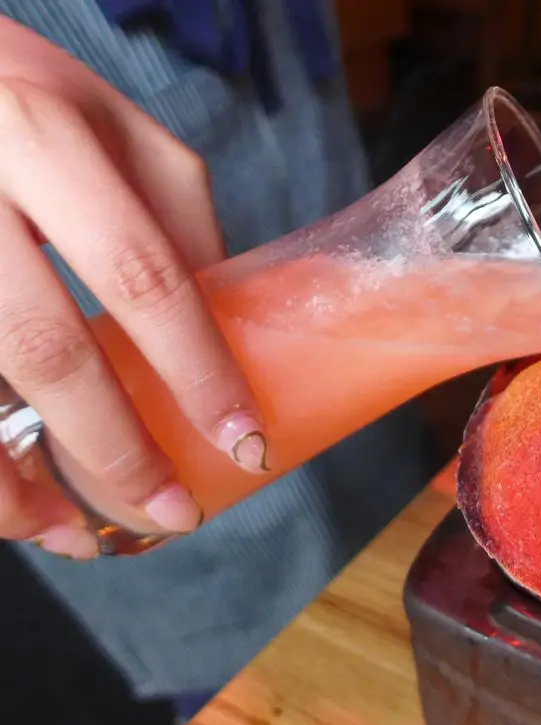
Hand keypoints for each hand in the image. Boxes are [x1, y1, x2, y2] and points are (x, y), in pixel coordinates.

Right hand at [0, 18, 265, 558]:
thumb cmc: (27, 96)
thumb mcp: (120, 131)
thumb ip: (177, 223)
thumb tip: (229, 334)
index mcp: (49, 141)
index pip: (142, 276)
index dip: (197, 370)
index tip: (243, 444)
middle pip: (46, 348)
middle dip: (115, 449)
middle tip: (172, 513)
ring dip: (18, 486)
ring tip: (80, 537)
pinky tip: (12, 503)